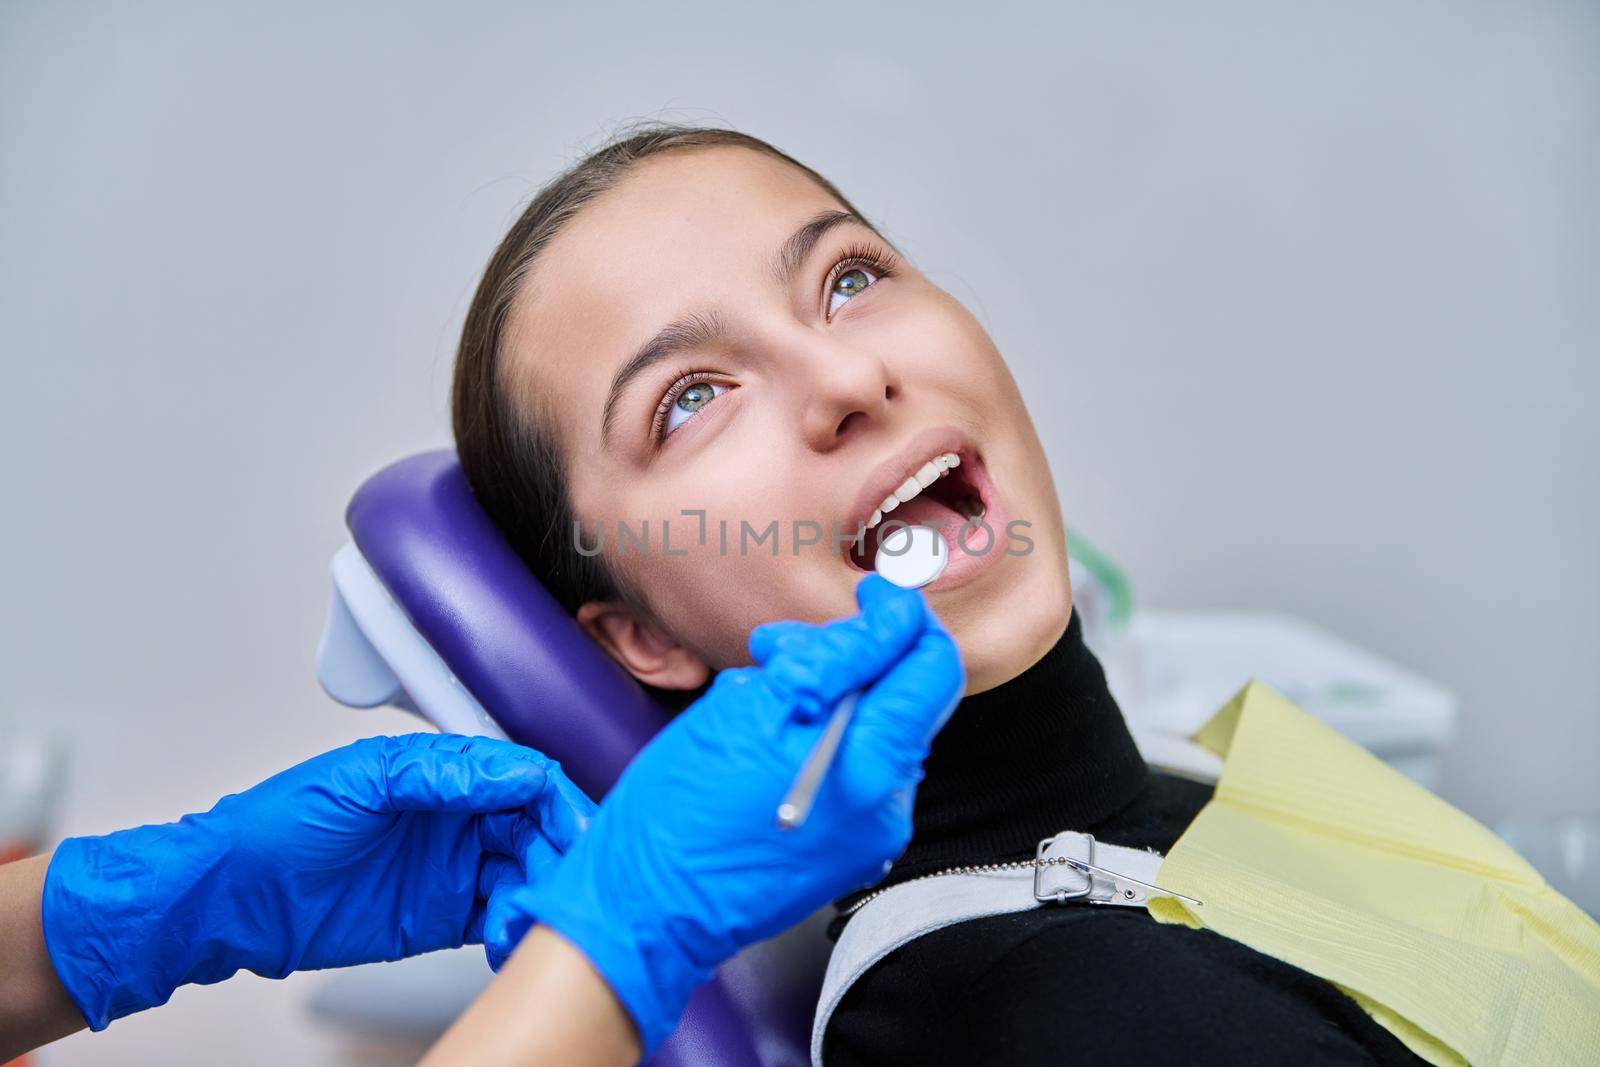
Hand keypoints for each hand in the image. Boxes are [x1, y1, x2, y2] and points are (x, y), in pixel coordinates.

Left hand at [41, 733, 591, 1029]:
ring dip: (539, 890)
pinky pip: (499, 916)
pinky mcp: (443, 916)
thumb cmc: (279, 826)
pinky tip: (514, 935)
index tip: (575, 826)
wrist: (233, 900)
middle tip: (566, 879)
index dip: (554, 798)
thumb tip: (507, 769)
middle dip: (559, 849)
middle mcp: (454, 817)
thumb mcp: (360, 782)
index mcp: (440, 773)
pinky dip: (517, 925)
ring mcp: (452, 867)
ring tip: (530, 914)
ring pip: (526, 872)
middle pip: (535, 826)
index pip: (520, 776)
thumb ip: (436, 774)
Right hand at [484, 574, 964, 1052]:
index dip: (900, 617)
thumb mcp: (754, 705)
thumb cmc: (683, 809)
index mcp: (873, 767)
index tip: (867, 596)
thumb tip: (888, 621)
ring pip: (871, 729)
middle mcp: (887, 806)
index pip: (931, 666)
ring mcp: (869, 833)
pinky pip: (850, 769)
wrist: (647, 905)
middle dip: (848, 657)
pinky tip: (763, 744)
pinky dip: (817, 740)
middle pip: (902, 697)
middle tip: (777, 653)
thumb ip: (837, 658)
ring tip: (755, 701)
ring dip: (825, 697)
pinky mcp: (845, 848)